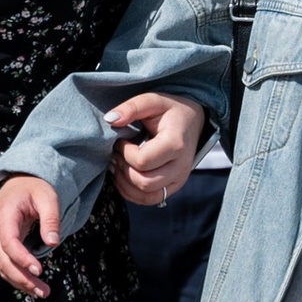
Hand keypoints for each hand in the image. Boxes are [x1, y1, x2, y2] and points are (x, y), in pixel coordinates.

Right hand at [0, 176, 62, 300]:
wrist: (17, 184)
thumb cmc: (34, 189)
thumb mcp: (47, 197)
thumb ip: (50, 219)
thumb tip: (53, 243)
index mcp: (5, 216)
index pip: (9, 242)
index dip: (22, 258)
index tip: (39, 270)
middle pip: (3, 261)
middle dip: (22, 278)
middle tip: (44, 291)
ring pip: (3, 267)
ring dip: (20, 282)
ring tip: (42, 293)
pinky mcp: (2, 247)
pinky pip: (6, 266)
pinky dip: (18, 278)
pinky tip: (33, 286)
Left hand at [107, 93, 205, 207]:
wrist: (191, 121)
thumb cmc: (170, 111)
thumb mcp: (152, 101)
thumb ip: (131, 107)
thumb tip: (110, 119)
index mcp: (176, 144)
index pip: (143, 161)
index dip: (125, 153)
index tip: (121, 141)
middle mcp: (181, 166)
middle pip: (144, 183)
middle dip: (124, 170)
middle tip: (117, 154)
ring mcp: (179, 179)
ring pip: (146, 195)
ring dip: (125, 184)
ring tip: (119, 165)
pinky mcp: (173, 187)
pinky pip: (150, 200)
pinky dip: (132, 193)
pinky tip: (124, 177)